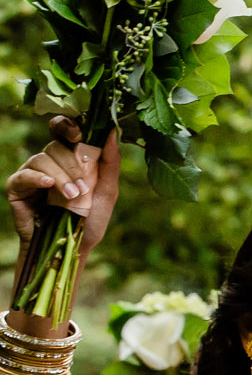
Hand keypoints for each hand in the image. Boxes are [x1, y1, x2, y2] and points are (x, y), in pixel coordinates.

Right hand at [8, 118, 119, 247]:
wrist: (72, 246)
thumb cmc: (89, 219)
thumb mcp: (107, 192)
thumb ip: (109, 163)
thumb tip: (111, 132)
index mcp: (69, 158)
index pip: (63, 131)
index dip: (68, 127)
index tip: (79, 136)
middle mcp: (49, 162)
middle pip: (56, 147)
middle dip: (72, 166)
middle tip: (83, 189)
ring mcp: (31, 172)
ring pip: (42, 159)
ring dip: (60, 177)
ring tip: (71, 197)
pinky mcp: (17, 186)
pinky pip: (24, 175)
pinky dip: (37, 178)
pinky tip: (48, 185)